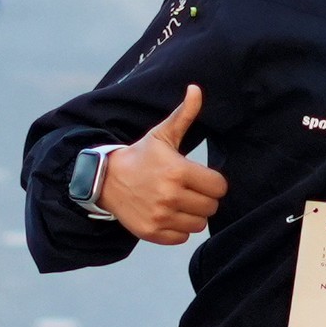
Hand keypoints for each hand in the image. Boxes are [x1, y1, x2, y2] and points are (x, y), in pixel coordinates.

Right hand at [97, 87, 226, 243]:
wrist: (106, 179)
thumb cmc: (141, 156)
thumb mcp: (162, 134)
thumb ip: (184, 114)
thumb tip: (196, 89)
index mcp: (177, 171)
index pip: (219, 186)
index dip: (213, 182)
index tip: (199, 177)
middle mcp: (170, 195)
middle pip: (211, 207)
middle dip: (204, 198)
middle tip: (188, 189)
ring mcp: (160, 216)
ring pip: (199, 224)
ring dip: (192, 214)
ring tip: (178, 201)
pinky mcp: (151, 232)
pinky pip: (182, 237)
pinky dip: (178, 228)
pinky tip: (167, 213)